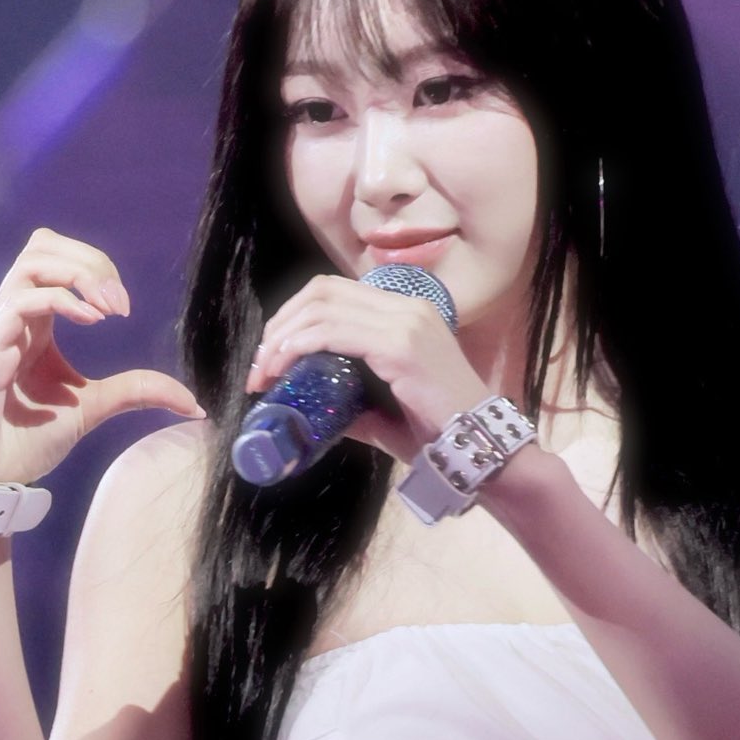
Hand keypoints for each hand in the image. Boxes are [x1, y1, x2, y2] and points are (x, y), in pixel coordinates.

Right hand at [0, 228, 205, 495]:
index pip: (57, 257)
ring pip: (29, 264)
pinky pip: (19, 303)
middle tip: (119, 303)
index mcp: (32, 319)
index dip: (96, 267)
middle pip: (42, 246)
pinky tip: (91, 322)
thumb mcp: (94, 407)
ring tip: (108, 310)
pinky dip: (61, 302)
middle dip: (89, 262)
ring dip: (78, 276)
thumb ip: (136, 392)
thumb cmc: (28, 439)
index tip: (124, 308)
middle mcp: (9, 316)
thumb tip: (193, 403)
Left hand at [243, 273, 490, 464]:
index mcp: (406, 312)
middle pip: (321, 291)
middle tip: (261, 365)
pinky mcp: (400, 346)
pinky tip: (283, 369)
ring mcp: (405, 323)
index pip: (334, 291)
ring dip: (281, 339)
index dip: (293, 315)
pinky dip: (298, 347)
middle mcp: (407, 306)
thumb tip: (316, 413)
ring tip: (264, 373)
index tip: (271, 355)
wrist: (478, 448)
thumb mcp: (387, 409)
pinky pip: (333, 333)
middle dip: (280, 324)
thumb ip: (354, 403)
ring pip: (321, 308)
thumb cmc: (438, 433)